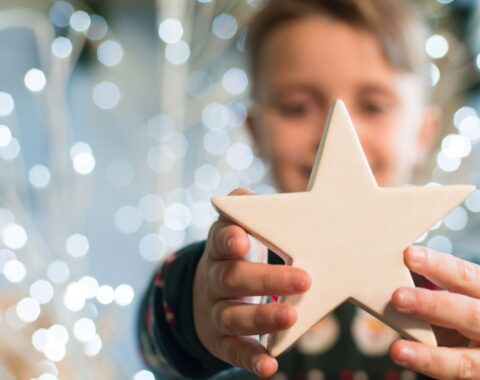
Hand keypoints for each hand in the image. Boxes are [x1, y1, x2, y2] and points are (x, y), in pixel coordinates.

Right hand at [193, 188, 310, 377]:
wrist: (209, 290)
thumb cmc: (238, 254)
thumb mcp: (239, 228)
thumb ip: (249, 210)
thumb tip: (260, 195)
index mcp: (221, 247)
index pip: (219, 239)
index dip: (228, 238)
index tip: (241, 239)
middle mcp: (214, 277)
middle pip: (232, 278)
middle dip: (266, 280)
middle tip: (304, 279)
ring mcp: (216, 309)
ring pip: (232, 315)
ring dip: (261, 318)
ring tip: (290, 317)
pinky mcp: (220, 338)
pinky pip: (232, 349)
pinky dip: (249, 358)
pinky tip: (269, 366)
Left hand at [390, 246, 479, 378]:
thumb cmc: (461, 312)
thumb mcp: (456, 296)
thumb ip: (431, 288)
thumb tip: (392, 274)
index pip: (466, 276)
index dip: (438, 266)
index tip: (409, 255)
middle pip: (470, 315)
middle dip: (433, 305)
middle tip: (398, 297)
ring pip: (464, 360)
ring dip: (428, 355)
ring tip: (398, 349)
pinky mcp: (476, 373)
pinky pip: (454, 374)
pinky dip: (428, 365)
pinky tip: (405, 357)